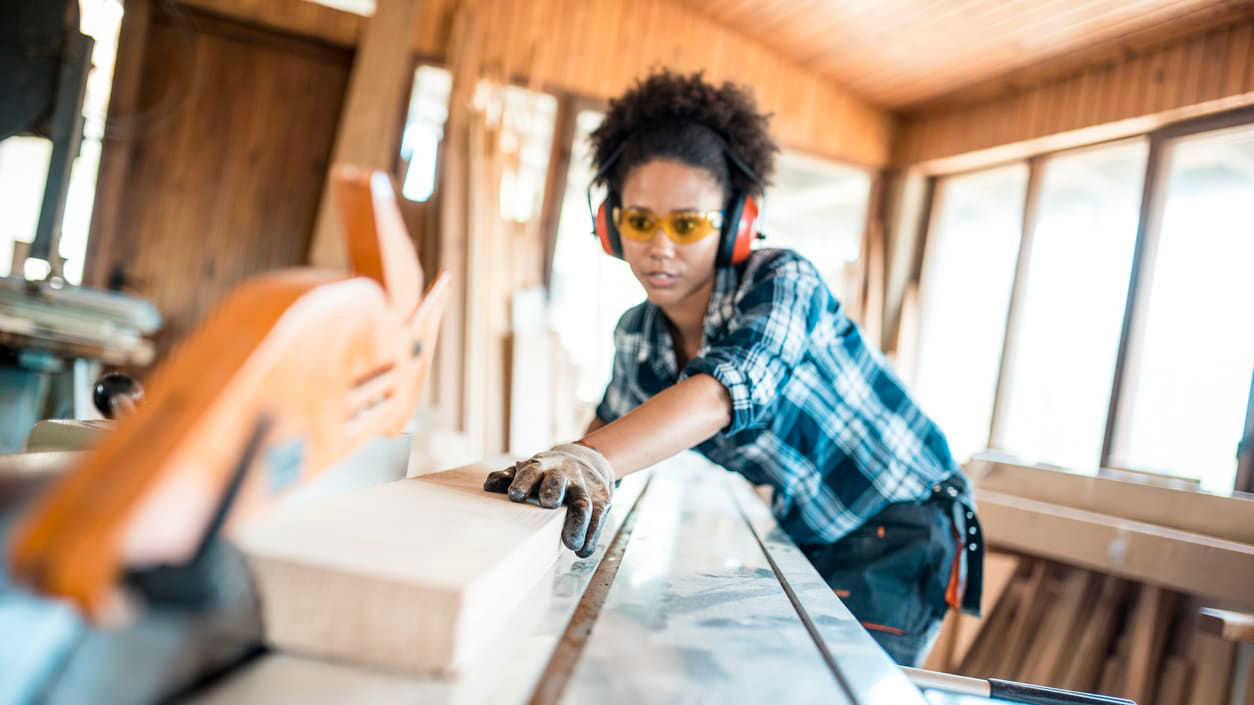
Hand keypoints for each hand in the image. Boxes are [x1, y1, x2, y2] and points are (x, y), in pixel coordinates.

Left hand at [483, 443, 613, 557]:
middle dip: (552, 490)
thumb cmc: (547, 473)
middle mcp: (563, 473)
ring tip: (571, 543)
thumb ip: (508, 477)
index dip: (524, 481)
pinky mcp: (600, 499)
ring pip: (583, 502)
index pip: (532, 471)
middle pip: (558, 480)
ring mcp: (583, 486)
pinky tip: (582, 550)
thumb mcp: (528, 470)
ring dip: (577, 523)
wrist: (586, 461)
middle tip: (547, 504)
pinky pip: (598, 516)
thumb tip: (490, 486)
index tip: (515, 495)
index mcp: (541, 466)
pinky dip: (592, 534)